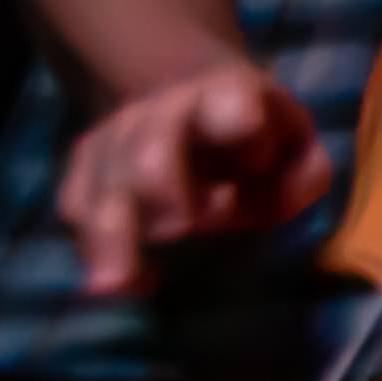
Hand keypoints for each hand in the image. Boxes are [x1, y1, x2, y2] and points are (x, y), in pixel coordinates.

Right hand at [54, 59, 333, 293]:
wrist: (198, 104)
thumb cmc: (258, 142)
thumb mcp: (298, 151)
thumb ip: (304, 175)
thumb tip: (281, 202)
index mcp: (229, 96)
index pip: (227, 100)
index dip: (237, 120)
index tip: (252, 152)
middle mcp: (165, 111)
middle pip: (149, 151)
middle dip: (162, 191)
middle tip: (185, 228)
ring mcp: (118, 136)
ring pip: (103, 185)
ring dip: (111, 236)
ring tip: (122, 283)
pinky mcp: (87, 168)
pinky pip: (77, 208)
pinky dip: (95, 249)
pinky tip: (126, 283)